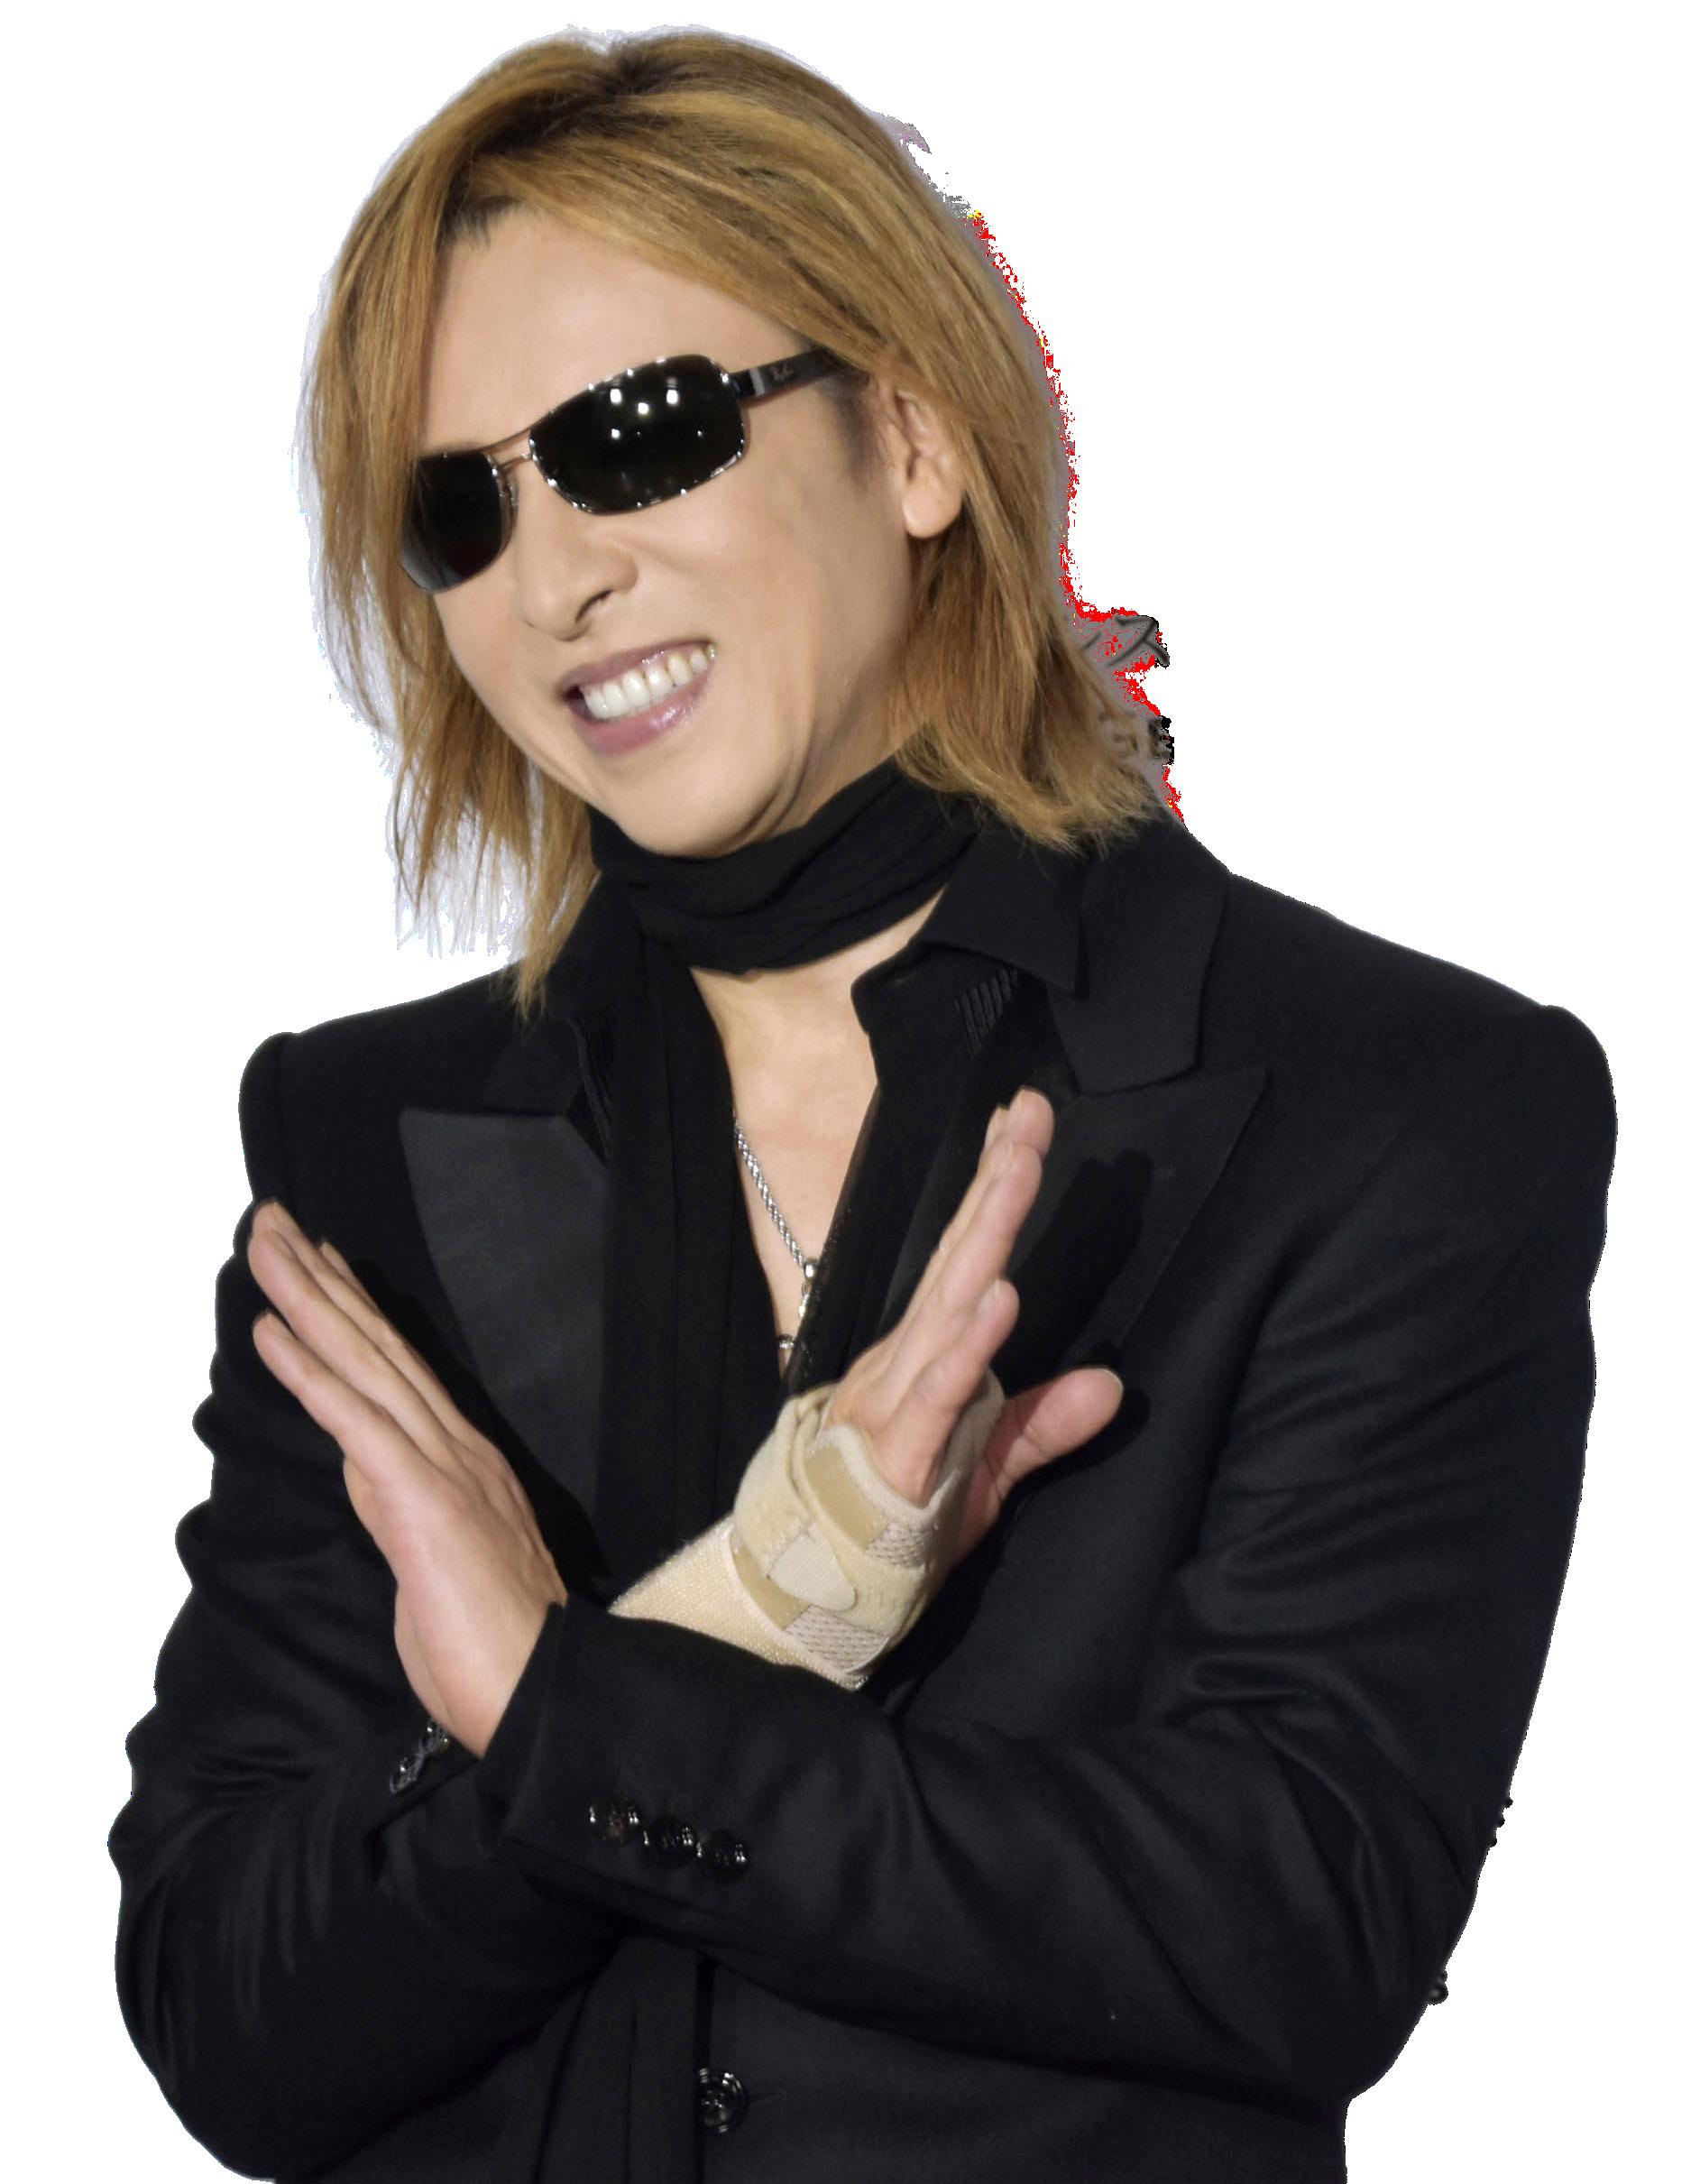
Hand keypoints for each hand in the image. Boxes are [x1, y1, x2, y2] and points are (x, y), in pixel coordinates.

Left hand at [246, 1202, 566, 1756]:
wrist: (540, 1694)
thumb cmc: (493, 1649)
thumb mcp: (433, 1564)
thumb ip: (402, 1508)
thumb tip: (366, 1474)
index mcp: (463, 1462)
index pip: (396, 1370)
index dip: (352, 1310)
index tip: (317, 1261)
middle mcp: (456, 1447)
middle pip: (376, 1345)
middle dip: (320, 1278)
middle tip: (271, 1219)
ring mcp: (442, 1466)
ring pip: (363, 1363)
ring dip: (306, 1298)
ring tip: (262, 1245)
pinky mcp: (421, 1498)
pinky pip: (354, 1420)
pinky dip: (309, 1370)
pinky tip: (272, 1329)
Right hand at [823, 1087, 1123, 1564]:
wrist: (802, 1592)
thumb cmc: (892, 1528)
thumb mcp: (985, 1476)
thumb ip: (1042, 1427)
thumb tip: (1115, 1384)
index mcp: (926, 1358)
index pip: (967, 1261)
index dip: (996, 1192)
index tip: (1025, 1124)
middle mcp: (907, 1360)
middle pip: (960, 1258)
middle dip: (997, 1182)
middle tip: (1030, 1111)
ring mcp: (896, 1398)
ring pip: (948, 1302)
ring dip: (986, 1234)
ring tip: (1019, 1170)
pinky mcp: (898, 1449)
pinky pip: (939, 1389)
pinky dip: (968, 1344)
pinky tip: (1000, 1300)